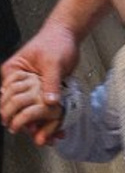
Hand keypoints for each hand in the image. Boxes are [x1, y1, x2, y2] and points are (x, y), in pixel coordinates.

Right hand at [1, 20, 78, 142]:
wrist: (68, 35)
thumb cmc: (56, 42)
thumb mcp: (53, 62)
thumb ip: (50, 82)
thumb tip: (49, 102)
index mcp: (12, 73)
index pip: (8, 99)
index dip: (17, 115)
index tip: (27, 128)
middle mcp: (18, 82)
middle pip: (18, 109)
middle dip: (29, 124)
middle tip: (42, 137)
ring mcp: (30, 87)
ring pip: (31, 111)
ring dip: (41, 124)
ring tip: (51, 137)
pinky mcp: (43, 91)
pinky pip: (44, 107)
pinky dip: (50, 117)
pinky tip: (58, 128)